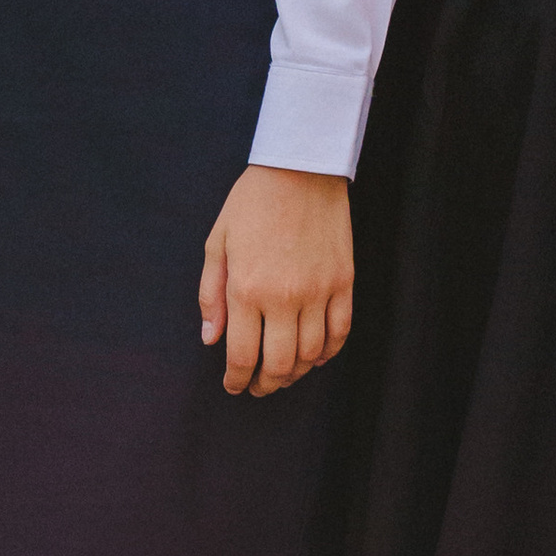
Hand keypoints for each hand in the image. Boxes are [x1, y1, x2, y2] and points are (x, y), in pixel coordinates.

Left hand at [199, 166, 352, 397]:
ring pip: (311, 354)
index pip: (242, 355)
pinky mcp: (343, 282)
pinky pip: (340, 331)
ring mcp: (318, 291)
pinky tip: (316, 356)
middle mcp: (284, 296)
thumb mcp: (218, 243)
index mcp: (247, 288)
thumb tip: (211, 340)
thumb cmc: (252, 203)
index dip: (236, 380)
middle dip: (266, 384)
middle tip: (258, 387)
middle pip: (279, 363)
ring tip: (284, 373)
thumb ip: (211, 294)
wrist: (300, 169)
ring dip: (296, 372)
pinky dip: (328, 352)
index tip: (233, 386)